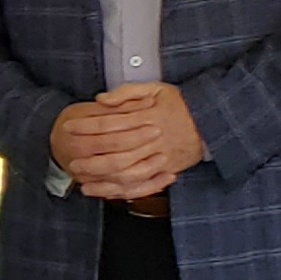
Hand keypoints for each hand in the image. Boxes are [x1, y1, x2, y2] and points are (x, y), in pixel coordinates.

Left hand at [71, 83, 205, 199]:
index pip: (109, 122)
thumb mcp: (156, 88)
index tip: (69, 126)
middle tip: (71, 158)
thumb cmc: (181, 103)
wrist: (211, 121)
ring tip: (82, 178)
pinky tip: (105, 191)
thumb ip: (127, 93)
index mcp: (147, 116)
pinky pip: (141, 185)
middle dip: (90, 157)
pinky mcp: (166, 171)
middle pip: (115, 151)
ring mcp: (159, 157)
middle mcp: (152, 139)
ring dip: (102, 177)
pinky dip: (122, 190)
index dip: (86, 125)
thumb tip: (100, 100)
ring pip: (126, 172)